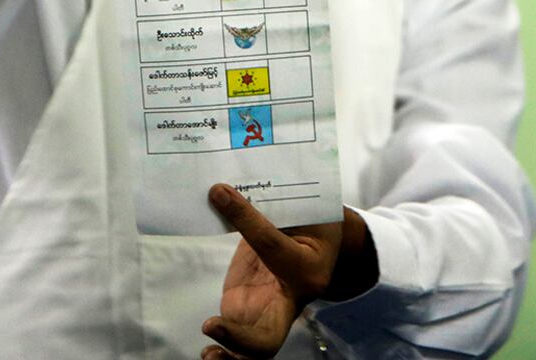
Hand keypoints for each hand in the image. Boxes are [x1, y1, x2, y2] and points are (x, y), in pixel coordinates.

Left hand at [201, 184, 378, 358]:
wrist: (325, 244)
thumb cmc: (313, 223)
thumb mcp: (301, 211)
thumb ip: (267, 207)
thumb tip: (219, 191)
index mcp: (308, 266)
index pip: (272, 246)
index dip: (247, 220)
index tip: (221, 194)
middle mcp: (291, 299)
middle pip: (270, 336)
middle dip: (242, 339)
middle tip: (213, 324)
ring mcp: (270, 311)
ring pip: (256, 348)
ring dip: (231, 354)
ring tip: (209, 354)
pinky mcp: (251, 311)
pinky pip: (241, 340)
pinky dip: (225, 350)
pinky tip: (210, 351)